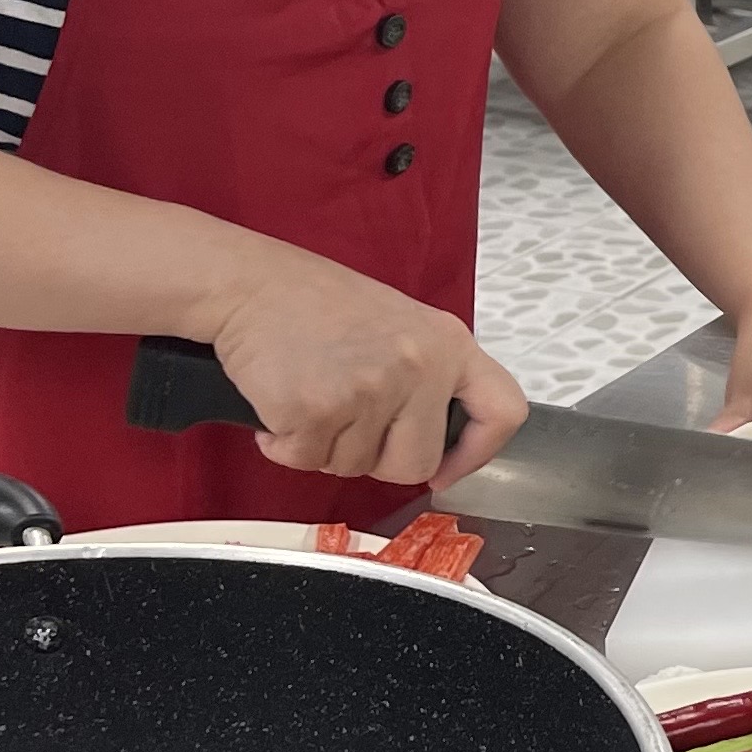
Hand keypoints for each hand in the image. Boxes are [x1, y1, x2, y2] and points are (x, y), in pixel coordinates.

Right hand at [203, 249, 528, 487]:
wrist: (249, 284)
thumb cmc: (315, 303)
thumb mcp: (402, 325)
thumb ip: (430, 378)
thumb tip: (444, 447)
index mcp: (447, 344)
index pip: (503, 411)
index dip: (478, 452)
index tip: (448, 467)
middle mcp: (417, 368)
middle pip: (415, 462)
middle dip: (377, 459)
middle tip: (348, 423)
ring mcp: (368, 391)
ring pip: (355, 467)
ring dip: (326, 447)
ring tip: (312, 395)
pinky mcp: (316, 412)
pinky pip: (306, 461)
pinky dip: (286, 445)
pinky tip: (281, 405)